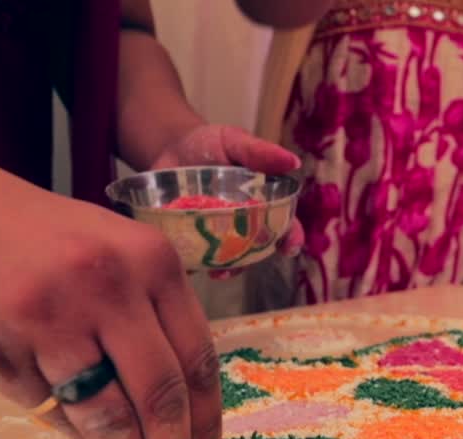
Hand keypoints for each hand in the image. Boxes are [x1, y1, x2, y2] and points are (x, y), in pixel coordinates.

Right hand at [0, 171, 222, 438]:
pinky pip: (48, 408)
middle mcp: (106, 284)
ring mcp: (48, 316)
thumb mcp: (111, 253)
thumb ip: (150, 315)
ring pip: (107, 413)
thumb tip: (183, 409)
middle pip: (159, 392)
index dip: (208, 417)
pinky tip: (71, 419)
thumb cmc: (36, 239)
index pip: (197, 357)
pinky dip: (68, 426)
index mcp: (149, 258)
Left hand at [151, 124, 305, 276]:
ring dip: (225, 268)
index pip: (283, 225)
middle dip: (251, 261)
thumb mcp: (234, 141)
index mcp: (262, 203)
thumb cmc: (209, 143)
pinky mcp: (191, 238)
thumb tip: (293, 162)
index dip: (290, 237)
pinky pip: (196, 257)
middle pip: (256, 249)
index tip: (288, 247)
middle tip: (240, 267)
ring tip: (216, 272)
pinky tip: (189, 265)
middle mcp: (243, 224)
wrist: (168, 146)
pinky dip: (194, 264)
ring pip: (228, 258)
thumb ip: (260, 152)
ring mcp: (216, 233)